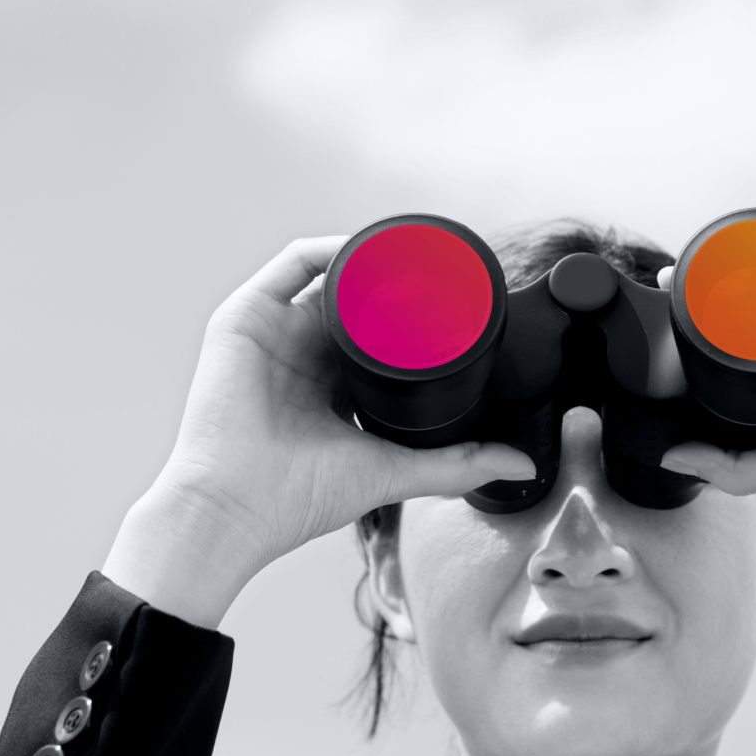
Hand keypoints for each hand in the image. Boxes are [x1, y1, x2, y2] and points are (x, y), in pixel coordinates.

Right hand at [101, 238, 534, 626]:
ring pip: (332, 276)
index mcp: (333, 389)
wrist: (233, 506)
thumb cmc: (297, 498)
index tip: (462, 303)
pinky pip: (295, 264)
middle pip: (360, 302)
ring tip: (418, 249)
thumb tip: (523, 466)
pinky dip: (333, 249)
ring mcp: (275, 332)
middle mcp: (305, 355)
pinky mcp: (247, 317)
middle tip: (449, 268)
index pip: (382, 339)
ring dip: (372, 257)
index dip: (419, 318)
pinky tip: (370, 249)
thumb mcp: (393, 472)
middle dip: (400, 280)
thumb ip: (458, 466)